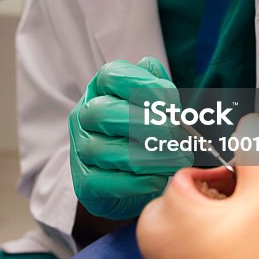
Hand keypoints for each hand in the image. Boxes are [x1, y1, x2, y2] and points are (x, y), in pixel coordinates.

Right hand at [69, 56, 190, 219]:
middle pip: (104, 112)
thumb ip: (160, 90)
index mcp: (102, 89)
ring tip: (176, 161)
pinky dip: (136, 182)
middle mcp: (84, 116)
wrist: (133, 181)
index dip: (143, 86)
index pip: (111, 75)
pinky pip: (104, 181)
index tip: (170, 104)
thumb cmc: (146, 136)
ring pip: (104, 150)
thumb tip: (156, 79)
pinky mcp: (84, 183)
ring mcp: (80, 149)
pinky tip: (157, 179)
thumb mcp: (157, 108)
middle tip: (178, 139)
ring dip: (148, 157)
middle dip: (148, 125)